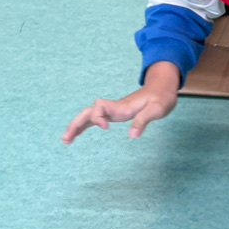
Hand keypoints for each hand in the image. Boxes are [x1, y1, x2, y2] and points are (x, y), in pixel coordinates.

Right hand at [61, 62, 179, 143]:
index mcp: (122, 106)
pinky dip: (85, 126)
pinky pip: (96, 118)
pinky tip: (77, 134)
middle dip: (76, 123)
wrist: (163, 87)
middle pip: (89, 112)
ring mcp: (113, 110)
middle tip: (66, 139)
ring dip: (77, 125)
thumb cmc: (161, 97)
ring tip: (65, 140)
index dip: (97, 116)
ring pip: (89, 115)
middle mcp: (114, 107)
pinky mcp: (116, 113)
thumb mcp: (157, 109)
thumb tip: (131, 136)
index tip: (105, 127)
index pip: (99, 107)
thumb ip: (143, 120)